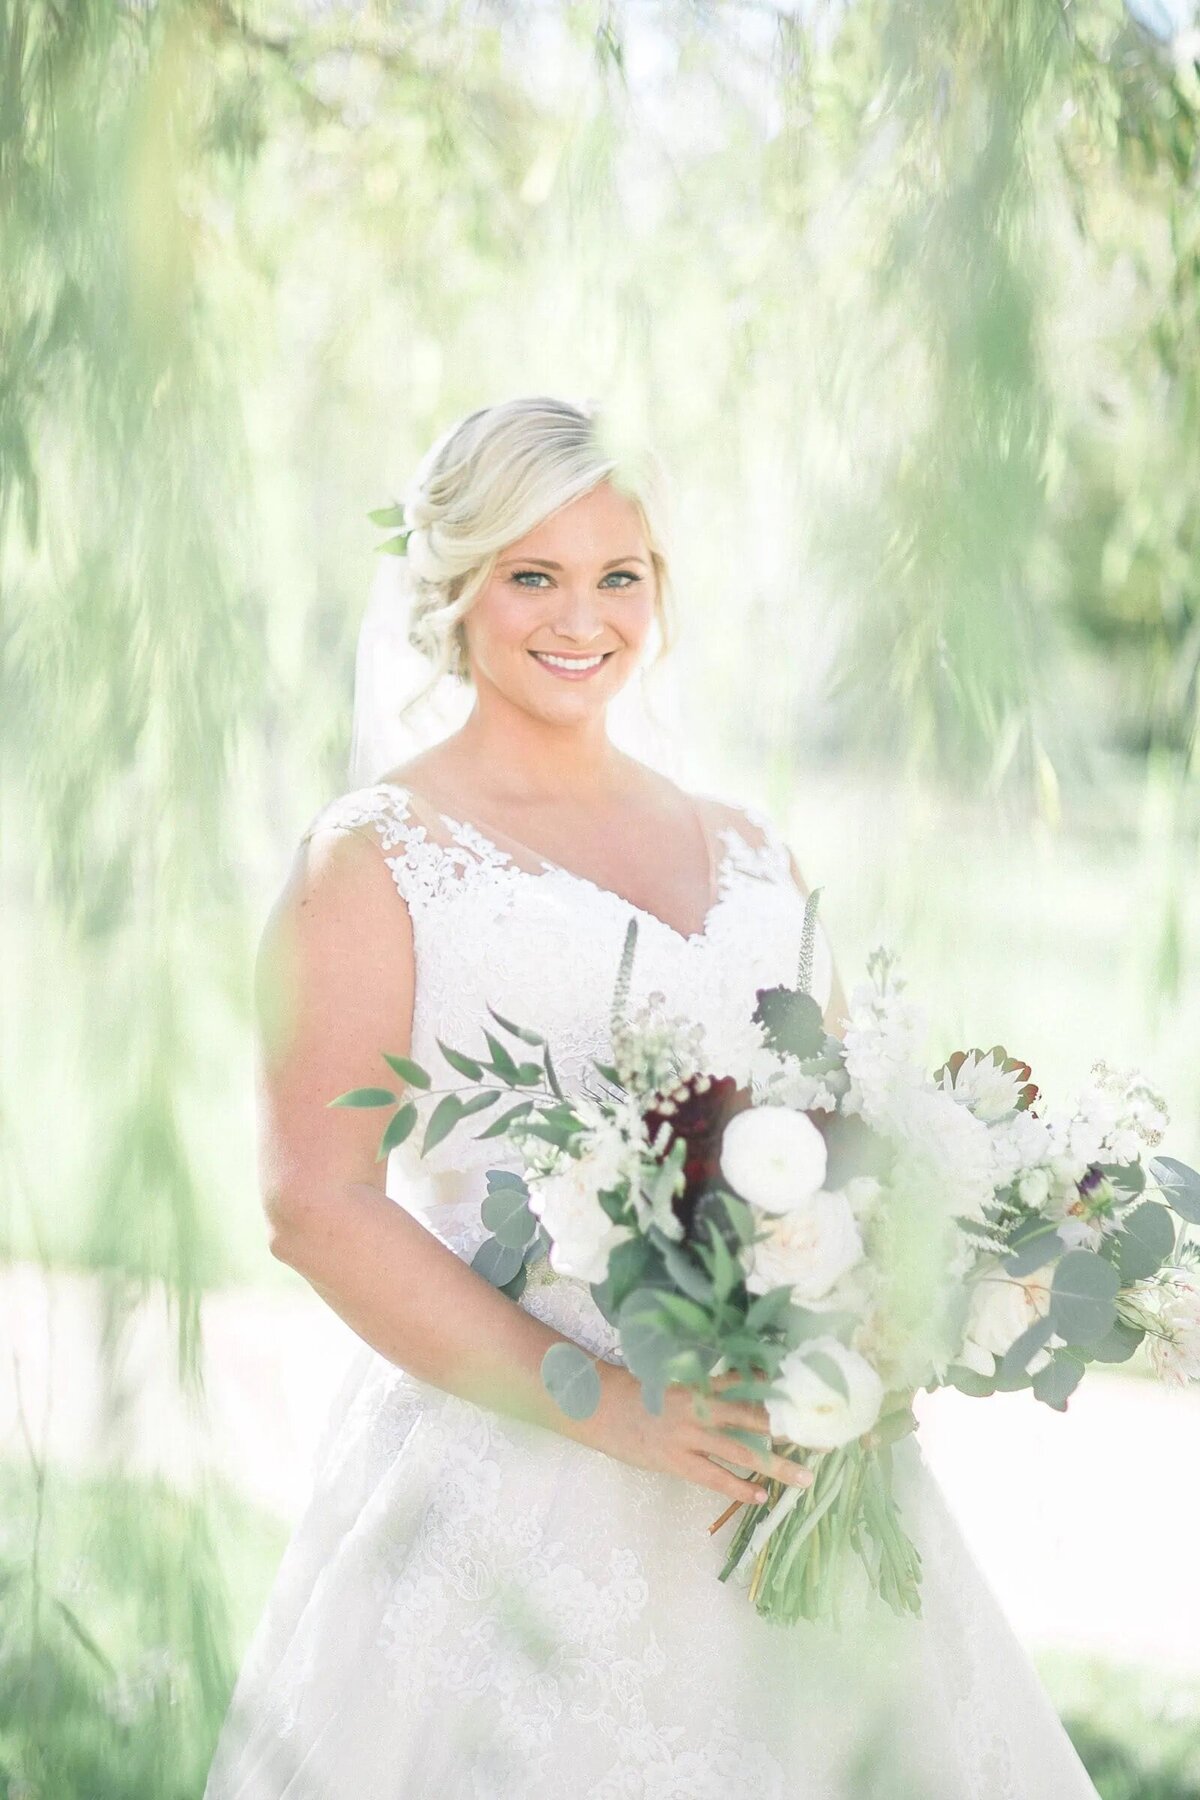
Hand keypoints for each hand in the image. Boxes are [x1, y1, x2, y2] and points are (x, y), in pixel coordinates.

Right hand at [588, 1365, 815, 1506]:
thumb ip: (714, 1389)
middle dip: (793, 1431)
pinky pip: (714, 1477)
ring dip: (777, 1466)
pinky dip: (738, 1487)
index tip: (815, 1400)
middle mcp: (703, 1407)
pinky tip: (760, 1496)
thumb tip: (753, 1388)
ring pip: (742, 1452)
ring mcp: (690, 1435)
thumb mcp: (681, 1383)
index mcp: (706, 1384)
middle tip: (826, 1441)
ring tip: (805, 1480)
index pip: (754, 1387)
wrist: (604, 1408)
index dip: (785, 1395)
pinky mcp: (677, 1460)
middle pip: (758, 1419)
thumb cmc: (646, 1394)